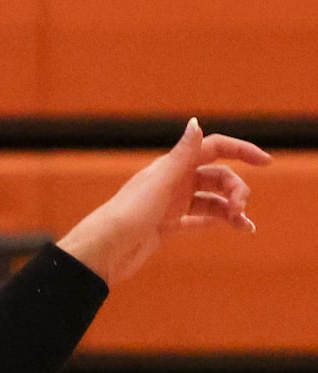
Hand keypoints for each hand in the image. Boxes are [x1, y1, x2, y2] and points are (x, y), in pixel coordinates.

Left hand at [58, 119, 270, 286]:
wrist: (105, 250)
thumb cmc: (129, 213)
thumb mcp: (160, 183)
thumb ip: (182, 155)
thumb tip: (196, 122)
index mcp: (172, 166)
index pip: (213, 148)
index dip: (240, 151)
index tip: (266, 161)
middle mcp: (173, 181)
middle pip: (217, 177)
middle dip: (235, 190)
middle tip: (240, 209)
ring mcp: (172, 204)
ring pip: (212, 200)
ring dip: (231, 209)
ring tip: (245, 225)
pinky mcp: (168, 225)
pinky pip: (200, 219)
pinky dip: (218, 222)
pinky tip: (236, 228)